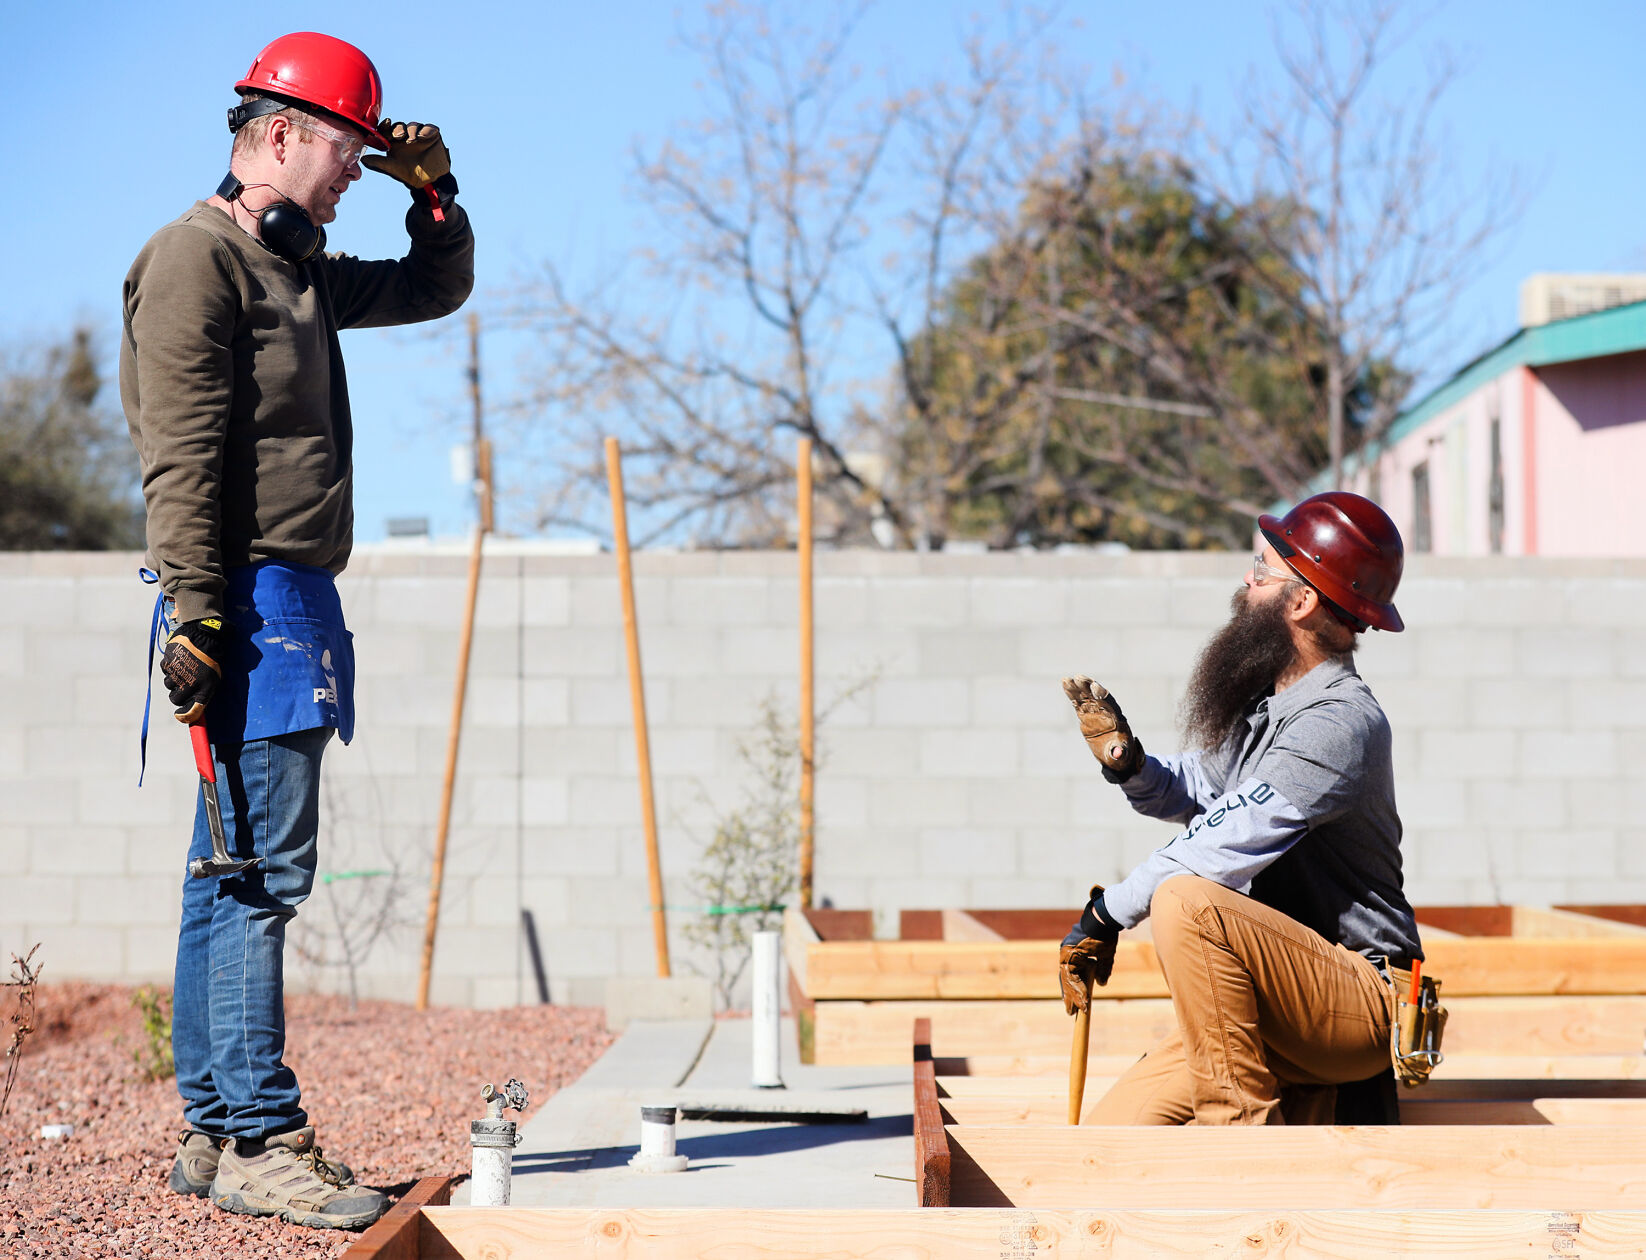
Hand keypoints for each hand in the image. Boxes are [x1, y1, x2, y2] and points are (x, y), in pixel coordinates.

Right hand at [161, 618, 227, 723]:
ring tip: (185, 668)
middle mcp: (190, 683)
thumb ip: (202, 693)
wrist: (204, 635)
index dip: (186, 716)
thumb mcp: (213, 677)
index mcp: (205, 688)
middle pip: (175, 699)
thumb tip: (191, 710)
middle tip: (184, 686)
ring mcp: (178, 673)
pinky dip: (170, 668)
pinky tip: (180, 660)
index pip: (193, 710)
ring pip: (169, 685)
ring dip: (174, 680)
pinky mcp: (168, 663)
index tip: (180, 716)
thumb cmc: (211, 659)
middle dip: (178, 695)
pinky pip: (165, 671)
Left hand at [363, 120, 451, 188]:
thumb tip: (362, 159)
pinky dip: (426, 130)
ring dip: (412, 129)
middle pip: (400, 125)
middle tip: (399, 136)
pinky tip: (423, 137)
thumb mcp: (391, 168)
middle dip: (399, 128)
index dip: (386, 125)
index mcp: (394, 142)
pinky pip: (430, 128)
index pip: (388, 129)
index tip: (386, 124)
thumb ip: (378, 162)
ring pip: (414, 125)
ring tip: (412, 139)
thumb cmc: (408, 175)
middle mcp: (406, 137)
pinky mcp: (433, 136)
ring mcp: (420, 136)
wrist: (429, 182)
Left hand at [1059, 885, 1119, 1013]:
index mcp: (1075, 953)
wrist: (1103, 919)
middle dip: (1070, 996)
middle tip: (1070, 1011)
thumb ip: (1103, 969)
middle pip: (1068, 979)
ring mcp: (1067, 954)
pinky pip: (1071, 976)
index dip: (1074, 988)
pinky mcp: (1069, 955)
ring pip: (1068, 980)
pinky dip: (1077, 989)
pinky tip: (1082, 1000)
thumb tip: (1101, 984)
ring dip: (1073, 996)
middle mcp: (1068, 954)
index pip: (1073, 974)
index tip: (1075, 1001)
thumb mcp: (1105, 954)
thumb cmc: (1104, 933)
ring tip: (1075, 1011)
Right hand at [1061, 675, 1143, 782]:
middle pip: (1097, 696)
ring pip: (1086, 697)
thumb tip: (1117, 754)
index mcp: (1117, 719)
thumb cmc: (1121, 756)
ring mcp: (1095, 712)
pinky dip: (1072, 693)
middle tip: (1080, 678)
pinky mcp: (1085, 715)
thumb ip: (1119, 752)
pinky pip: (1078, 702)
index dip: (1102, 696)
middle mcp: (1106, 712)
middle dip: (1089, 687)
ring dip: (1078, 687)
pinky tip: (1065, 682)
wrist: (1114, 757)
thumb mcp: (1122, 756)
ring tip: (1068, 679)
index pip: (1110, 704)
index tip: (1095, 687)